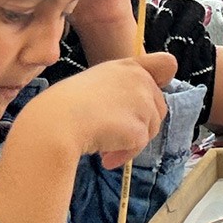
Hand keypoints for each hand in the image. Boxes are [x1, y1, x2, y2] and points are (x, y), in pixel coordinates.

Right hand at [17, 58, 167, 169]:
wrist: (55, 123)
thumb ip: (121, 90)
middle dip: (140, 124)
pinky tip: (105, 159)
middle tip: (113, 134)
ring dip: (129, 142)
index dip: (164, 77)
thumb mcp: (95, 84)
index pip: (166, 63)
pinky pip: (139, 148)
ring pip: (151, 129)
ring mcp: (143, 104)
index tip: (157, 88)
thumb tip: (139, 115)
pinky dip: (124, 156)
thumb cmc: (65, 105)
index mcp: (128, 67)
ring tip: (104, 147)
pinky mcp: (140, 128)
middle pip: (158, 108)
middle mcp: (141, 81)